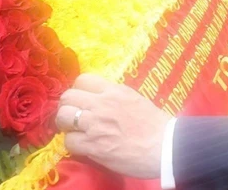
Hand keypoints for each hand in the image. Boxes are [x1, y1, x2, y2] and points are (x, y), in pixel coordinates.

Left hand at [56, 74, 170, 179]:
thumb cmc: (156, 125)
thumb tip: (102, 99)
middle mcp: (102, 104)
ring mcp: (95, 125)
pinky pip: (68, 141)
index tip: (83, 101)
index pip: (83, 80)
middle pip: (68, 96)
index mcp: (115, 91)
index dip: (79, 91)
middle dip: (67, 107)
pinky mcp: (93, 146)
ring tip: (76, 131)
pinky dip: (73, 145)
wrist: (165, 146)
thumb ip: (116, 97)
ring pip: (62, 117)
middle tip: (75, 118)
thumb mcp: (136, 100)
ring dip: (66, 125)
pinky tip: (83, 147)